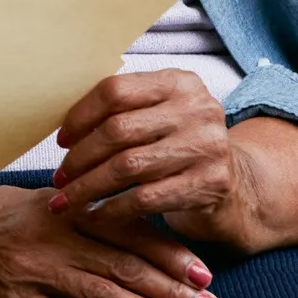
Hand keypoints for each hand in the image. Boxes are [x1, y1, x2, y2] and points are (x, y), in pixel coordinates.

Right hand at [0, 185, 218, 297]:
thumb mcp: (18, 202)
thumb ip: (64, 211)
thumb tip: (110, 220)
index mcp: (53, 207)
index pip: (122, 229)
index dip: (165, 249)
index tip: (200, 266)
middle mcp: (47, 236)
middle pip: (123, 263)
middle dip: (171, 284)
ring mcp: (31, 271)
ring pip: (104, 292)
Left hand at [49, 70, 247, 244]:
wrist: (237, 186)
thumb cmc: (178, 147)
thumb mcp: (160, 116)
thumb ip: (123, 110)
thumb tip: (62, 127)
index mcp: (178, 82)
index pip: (115, 90)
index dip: (80, 116)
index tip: (61, 141)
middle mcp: (198, 108)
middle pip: (118, 130)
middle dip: (80, 157)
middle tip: (59, 177)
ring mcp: (208, 146)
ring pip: (128, 167)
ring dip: (89, 186)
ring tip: (67, 199)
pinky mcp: (211, 184)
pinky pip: (146, 198)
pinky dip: (113, 209)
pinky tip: (95, 215)